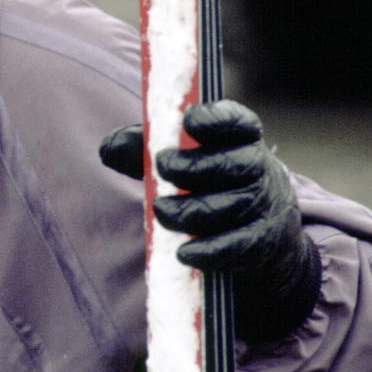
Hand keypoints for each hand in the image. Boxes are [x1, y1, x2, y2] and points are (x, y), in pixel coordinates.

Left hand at [101, 100, 320, 340]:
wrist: (261, 226)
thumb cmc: (209, 179)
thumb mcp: (180, 155)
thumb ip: (143, 147)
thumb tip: (108, 148)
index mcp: (240, 135)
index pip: (235, 121)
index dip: (214, 119)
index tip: (188, 122)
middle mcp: (258, 166)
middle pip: (228, 164)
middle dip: (190, 167)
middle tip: (162, 169)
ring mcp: (262, 205)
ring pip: (227, 207)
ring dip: (189, 211)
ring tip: (161, 211)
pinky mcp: (262, 242)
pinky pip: (237, 246)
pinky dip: (208, 250)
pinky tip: (184, 252)